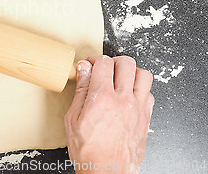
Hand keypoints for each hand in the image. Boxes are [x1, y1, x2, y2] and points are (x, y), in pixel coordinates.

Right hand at [64, 55, 153, 173]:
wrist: (106, 172)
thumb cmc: (89, 151)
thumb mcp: (73, 118)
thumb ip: (81, 90)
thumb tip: (83, 69)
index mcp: (102, 98)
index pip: (102, 63)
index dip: (93, 60)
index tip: (88, 65)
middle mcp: (123, 100)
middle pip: (125, 63)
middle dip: (112, 61)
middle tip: (103, 69)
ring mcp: (138, 108)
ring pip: (143, 74)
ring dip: (130, 72)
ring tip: (119, 79)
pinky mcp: (146, 118)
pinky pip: (149, 93)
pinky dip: (139, 89)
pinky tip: (128, 95)